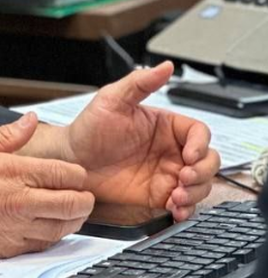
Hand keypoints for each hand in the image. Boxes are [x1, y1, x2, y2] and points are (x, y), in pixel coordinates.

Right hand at [0, 112, 94, 271]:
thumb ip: (7, 135)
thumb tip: (31, 120)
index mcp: (12, 171)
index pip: (65, 173)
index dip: (77, 175)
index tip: (75, 175)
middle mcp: (19, 201)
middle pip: (74, 203)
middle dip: (84, 199)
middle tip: (82, 196)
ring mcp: (17, 227)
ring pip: (64, 227)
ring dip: (73, 219)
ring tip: (69, 211)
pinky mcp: (11, 248)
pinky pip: (46, 244)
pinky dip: (54, 235)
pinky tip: (48, 226)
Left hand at [62, 61, 220, 220]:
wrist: (70, 161)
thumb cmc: (88, 128)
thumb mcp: (112, 100)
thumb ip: (140, 84)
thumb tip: (165, 67)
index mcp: (165, 126)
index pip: (199, 133)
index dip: (200, 145)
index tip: (188, 154)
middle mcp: (170, 150)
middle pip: (208, 161)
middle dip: (203, 171)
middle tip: (183, 178)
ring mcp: (166, 174)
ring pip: (200, 184)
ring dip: (196, 192)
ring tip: (176, 196)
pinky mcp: (158, 195)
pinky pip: (183, 205)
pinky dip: (186, 210)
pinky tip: (175, 209)